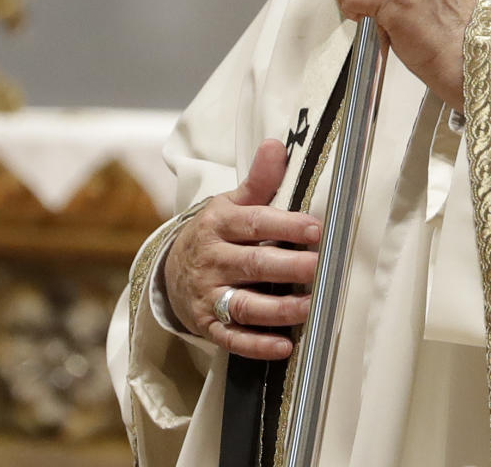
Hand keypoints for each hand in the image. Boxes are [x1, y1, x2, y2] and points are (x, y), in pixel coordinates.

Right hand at [164, 139, 319, 360]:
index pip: (256, 223)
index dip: (286, 226)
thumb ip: (259, 180)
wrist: (171, 271)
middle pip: (253, 265)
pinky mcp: (209, 325)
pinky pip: (233, 339)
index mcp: (220, 224)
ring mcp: (209, 295)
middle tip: (319, 268)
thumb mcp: (231, 203)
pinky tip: (284, 345)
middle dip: (288, 267)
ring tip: (311, 307)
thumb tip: (276, 145)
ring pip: (244, 305)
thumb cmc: (216, 232)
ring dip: (278, 309)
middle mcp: (213, 260)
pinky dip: (258, 345)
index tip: (317, 230)